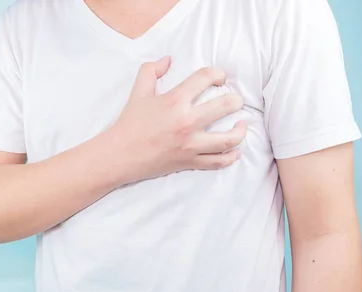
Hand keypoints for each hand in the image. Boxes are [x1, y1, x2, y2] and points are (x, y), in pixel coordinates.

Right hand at [106, 56, 245, 184]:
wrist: (120, 155)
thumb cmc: (129, 124)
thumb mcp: (138, 92)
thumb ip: (151, 71)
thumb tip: (167, 60)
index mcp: (175, 101)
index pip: (205, 78)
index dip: (217, 73)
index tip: (219, 77)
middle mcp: (186, 122)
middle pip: (225, 106)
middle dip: (236, 100)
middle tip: (236, 101)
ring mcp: (190, 144)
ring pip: (228, 139)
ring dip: (240, 130)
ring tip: (242, 125)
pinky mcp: (189, 162)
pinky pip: (217, 162)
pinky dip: (231, 157)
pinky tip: (235, 150)